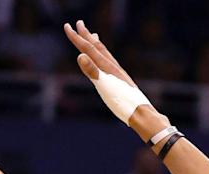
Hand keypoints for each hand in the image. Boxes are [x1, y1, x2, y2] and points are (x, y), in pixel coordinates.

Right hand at [63, 20, 168, 138]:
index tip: (67, 26)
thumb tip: (80, 55)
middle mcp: (114, 68)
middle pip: (98, 47)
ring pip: (106, 55)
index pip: (89, 49)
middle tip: (79, 23)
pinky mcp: (122, 83)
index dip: (77, 38)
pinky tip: (107, 63)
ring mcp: (119, 75)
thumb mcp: (105, 87)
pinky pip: (111, 65)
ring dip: (97, 44)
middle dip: (87, 35)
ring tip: (94, 36)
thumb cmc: (123, 103)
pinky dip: (105, 58)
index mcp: (108, 67)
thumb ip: (93, 71)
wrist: (141, 115)